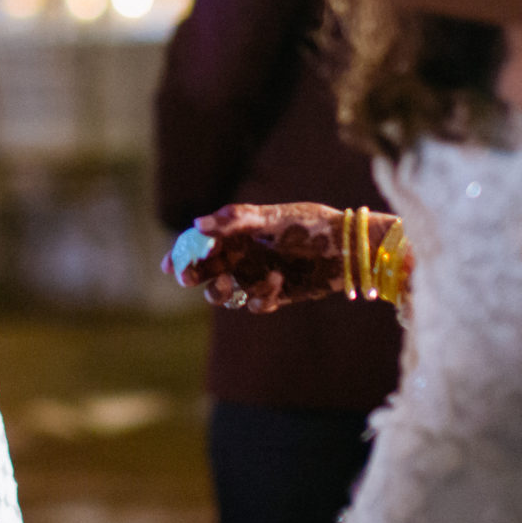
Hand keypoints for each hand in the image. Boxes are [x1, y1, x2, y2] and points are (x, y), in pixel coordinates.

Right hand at [166, 202, 401, 312]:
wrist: (350, 248)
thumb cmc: (311, 224)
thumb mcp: (273, 218)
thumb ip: (235, 220)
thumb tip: (196, 225)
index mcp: (239, 232)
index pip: (200, 244)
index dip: (183, 253)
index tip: (171, 265)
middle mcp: (244, 254)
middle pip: (205, 271)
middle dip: (194, 276)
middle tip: (190, 278)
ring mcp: (258, 275)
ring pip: (225, 293)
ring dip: (219, 291)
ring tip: (227, 284)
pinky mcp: (277, 295)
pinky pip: (256, 303)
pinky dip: (261, 296)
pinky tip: (277, 282)